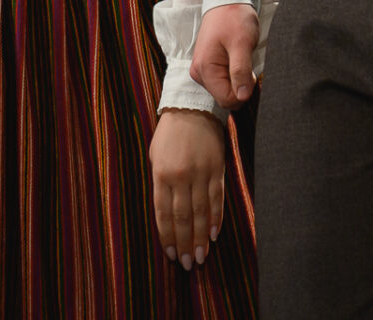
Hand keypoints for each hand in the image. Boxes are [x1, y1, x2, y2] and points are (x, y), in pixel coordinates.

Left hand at [150, 109, 224, 271]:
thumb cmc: (169, 134)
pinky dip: (215, 219)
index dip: (168, 237)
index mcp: (161, 174)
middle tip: (188, 264)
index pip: (164, 214)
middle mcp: (180, 177)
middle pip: (183, 218)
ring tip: (201, 257)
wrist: (192, 108)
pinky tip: (213, 235)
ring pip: (200, 213)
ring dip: (200, 238)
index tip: (172, 254)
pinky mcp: (216, 170)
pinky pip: (216, 200)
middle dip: (185, 243)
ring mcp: (200, 174)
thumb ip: (160, 184)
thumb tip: (165, 214)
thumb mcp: (156, 157)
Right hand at [190, 4, 259, 109]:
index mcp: (204, 69)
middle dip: (241, 86)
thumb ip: (241, 71)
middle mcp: (199, 73)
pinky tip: (237, 60)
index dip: (244, 91)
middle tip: (247, 64)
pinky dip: (234, 76)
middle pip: (225, 97)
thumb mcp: (241, 44)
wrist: (227, 2)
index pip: (227, 100)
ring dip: (238, 80)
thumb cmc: (234, 19)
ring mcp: (202, 71)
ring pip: (225, 91)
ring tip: (242, 58)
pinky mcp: (207, 68)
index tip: (251, 73)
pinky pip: (223, 82)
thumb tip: (242, 97)